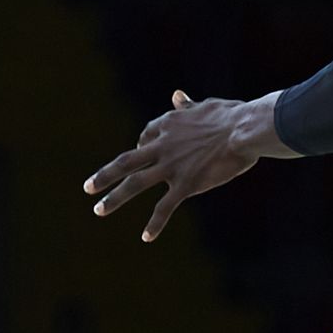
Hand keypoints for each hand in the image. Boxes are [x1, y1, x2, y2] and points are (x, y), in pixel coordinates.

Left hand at [84, 90, 267, 242]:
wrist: (245, 130)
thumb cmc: (231, 116)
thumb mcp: (206, 107)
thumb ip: (187, 107)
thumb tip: (176, 95)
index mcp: (170, 124)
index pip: (146, 135)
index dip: (141, 145)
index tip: (140, 151)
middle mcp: (164, 145)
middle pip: (127, 161)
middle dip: (105, 175)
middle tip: (87, 188)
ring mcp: (171, 166)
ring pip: (135, 183)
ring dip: (114, 198)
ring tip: (98, 210)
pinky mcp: (185, 183)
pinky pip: (165, 207)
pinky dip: (154, 223)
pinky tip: (146, 236)